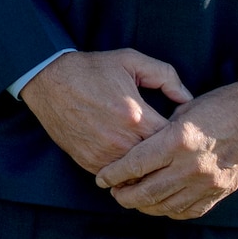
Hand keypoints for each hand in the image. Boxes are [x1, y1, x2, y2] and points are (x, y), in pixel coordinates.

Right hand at [19, 48, 191, 174]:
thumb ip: (165, 76)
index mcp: (136, 117)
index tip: (182, 133)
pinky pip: (117, 177)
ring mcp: (104, 156)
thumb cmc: (92, 69)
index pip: (173, 141)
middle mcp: (122, 141)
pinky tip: (132, 161)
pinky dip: (126, 171)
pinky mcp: (90, 163)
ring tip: (155, 159)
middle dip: (167, 157)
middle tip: (172, 150)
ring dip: (147, 168)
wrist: (49, 81)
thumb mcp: (131, 61)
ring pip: (138, 174)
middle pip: (158, 162)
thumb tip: (187, 98)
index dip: (181, 138)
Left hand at [93, 83, 237, 219]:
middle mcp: (191, 166)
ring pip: (165, 206)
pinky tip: (160, 204)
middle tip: (113, 192)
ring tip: (133, 199)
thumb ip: (161, 130)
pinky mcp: (219, 193)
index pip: (135, 164)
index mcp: (178, 140)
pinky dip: (170, 210)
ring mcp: (206, 183)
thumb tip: (140, 145)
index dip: (114, 174)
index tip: (102, 178)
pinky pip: (188, 211)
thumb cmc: (220, 105)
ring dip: (144, 205)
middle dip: (124, 195)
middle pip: (146, 192)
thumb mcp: (185, 109)